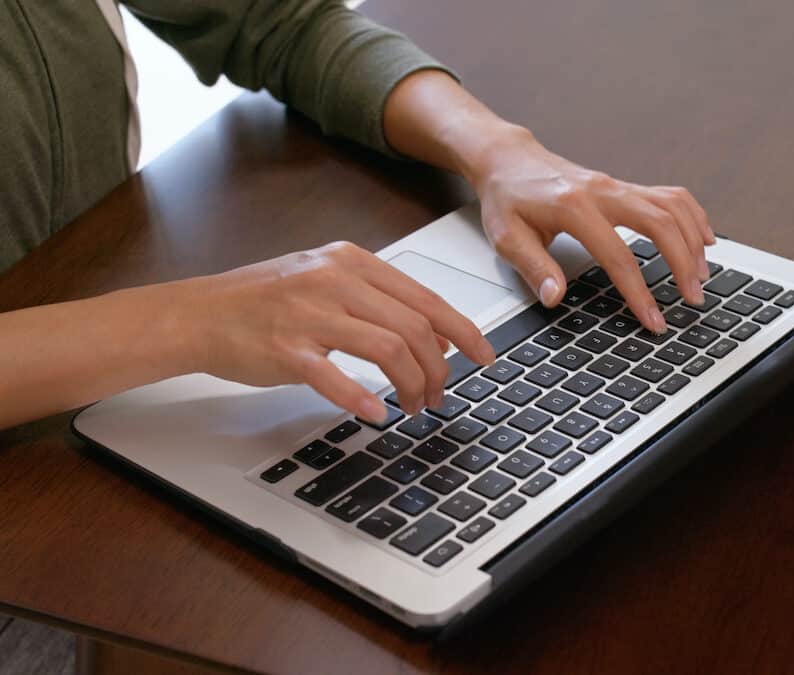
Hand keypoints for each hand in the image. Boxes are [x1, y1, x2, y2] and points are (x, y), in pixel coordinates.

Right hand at [173, 242, 493, 418]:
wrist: (197, 313)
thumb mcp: (327, 281)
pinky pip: (334, 377)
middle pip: (414, 328)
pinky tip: (375, 414)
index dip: (464, 332)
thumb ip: (379, 300)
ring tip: (413, 407)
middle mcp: (334, 281)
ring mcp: (309, 313)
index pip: (426, 299)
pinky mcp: (285, 348)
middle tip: (439, 396)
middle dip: (439, 370)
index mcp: (351, 262)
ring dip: (411, 387)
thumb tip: (437, 333)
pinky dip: (361, 399)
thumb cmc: (263, 301)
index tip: (484, 357)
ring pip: (388, 350)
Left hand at [381, 70, 713, 331]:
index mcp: (574, 207)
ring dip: (693, 241)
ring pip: (672, 207)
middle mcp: (603, 191)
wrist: (510, 160)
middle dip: (682, 263)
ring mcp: (618, 186)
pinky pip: (670, 196)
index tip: (654, 320)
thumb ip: (534, 267)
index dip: (639, 293)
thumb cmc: (508, 199)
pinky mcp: (625, 186)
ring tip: (702, 276)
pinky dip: (693, 216)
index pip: (618, 256)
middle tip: (693, 298)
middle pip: (660, 224)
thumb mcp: (506, 237)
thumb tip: (556, 297)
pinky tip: (704, 238)